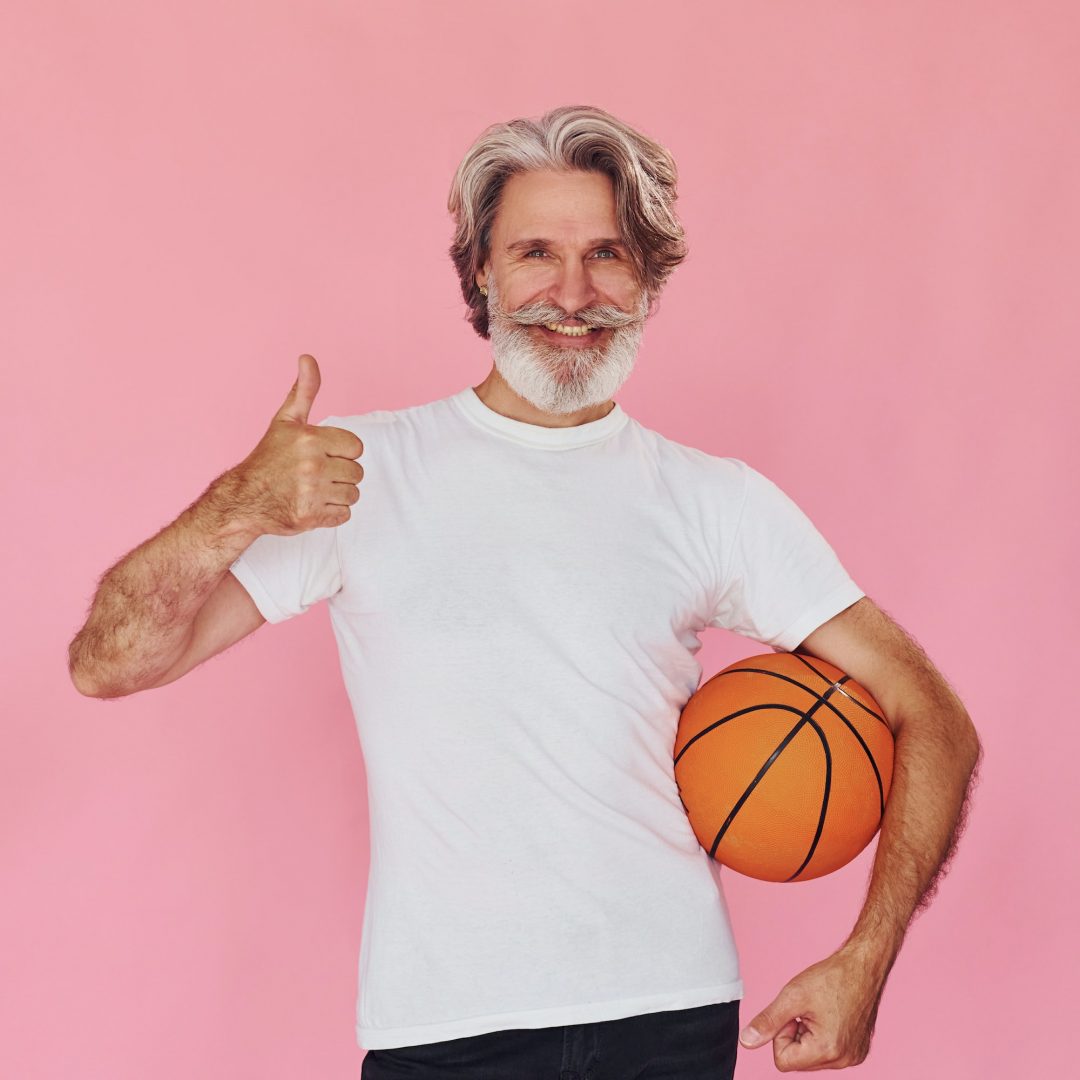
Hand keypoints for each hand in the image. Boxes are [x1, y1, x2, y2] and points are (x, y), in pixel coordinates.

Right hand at [230, 354, 364, 535]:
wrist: (243, 499)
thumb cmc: (268, 458)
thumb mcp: (286, 421)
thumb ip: (304, 391)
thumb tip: (307, 358)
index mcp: (310, 439)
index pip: (356, 447)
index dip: (342, 452)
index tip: (323, 455)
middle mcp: (312, 465)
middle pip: (357, 473)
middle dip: (341, 475)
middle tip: (316, 475)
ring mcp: (312, 493)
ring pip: (353, 495)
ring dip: (338, 495)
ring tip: (315, 490)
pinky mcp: (310, 517)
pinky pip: (344, 515)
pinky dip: (332, 513)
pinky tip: (313, 505)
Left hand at [738, 946, 885, 1070]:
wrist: (863, 967)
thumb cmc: (832, 978)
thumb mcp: (792, 996)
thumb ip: (768, 1021)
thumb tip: (746, 1042)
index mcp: (828, 1050)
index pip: (782, 1061)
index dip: (780, 1034)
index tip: (793, 1014)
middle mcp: (843, 1060)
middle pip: (797, 1060)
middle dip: (795, 1035)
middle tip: (806, 1010)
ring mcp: (853, 1057)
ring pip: (811, 1056)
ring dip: (808, 1035)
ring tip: (819, 1011)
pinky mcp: (858, 1050)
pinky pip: (828, 1052)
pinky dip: (822, 1035)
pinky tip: (830, 1015)